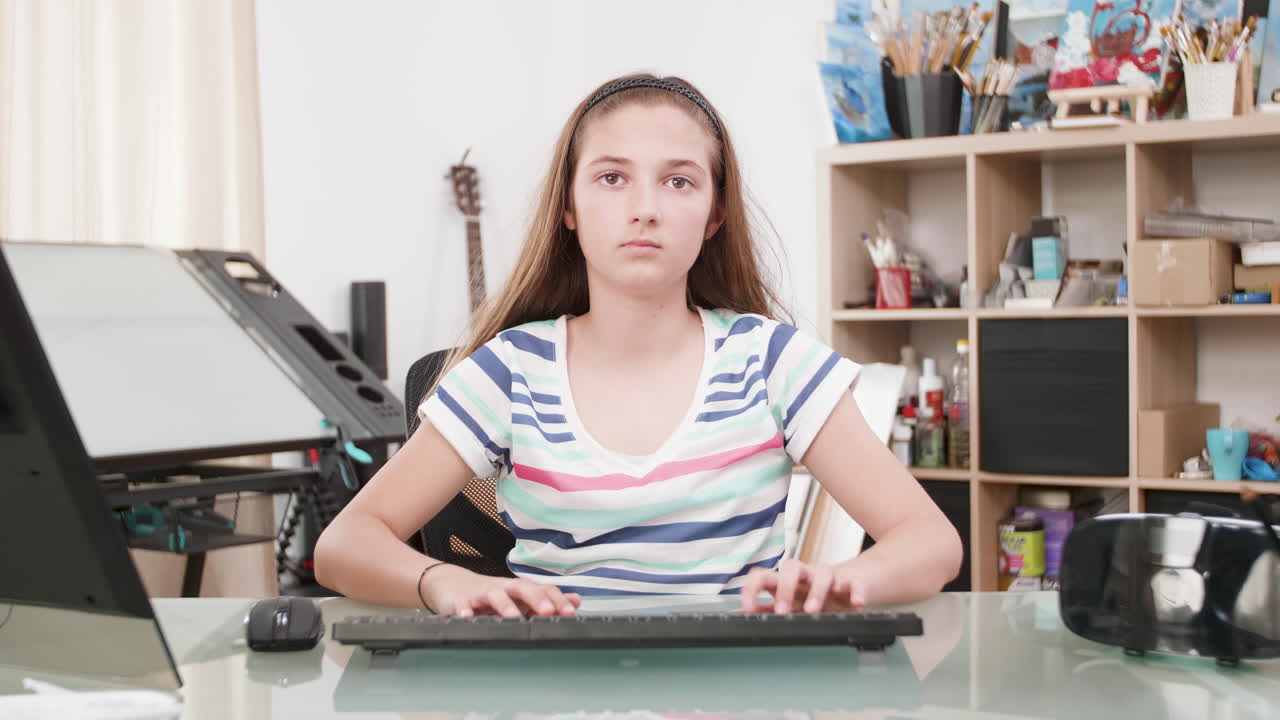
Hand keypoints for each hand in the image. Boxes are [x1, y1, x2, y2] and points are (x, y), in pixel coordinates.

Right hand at [421, 564, 580, 617]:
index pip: (542, 589)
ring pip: (494, 594)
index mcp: (519, 589)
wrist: (451, 585)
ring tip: (513, 616)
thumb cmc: (489, 594)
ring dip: (504, 605)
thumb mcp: (518, 596)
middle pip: (522, 587)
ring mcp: (481, 593)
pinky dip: (464, 610)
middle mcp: (503, 588)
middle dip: (536, 598)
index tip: (570, 612)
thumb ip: (546, 599)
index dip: (556, 600)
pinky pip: (462, 605)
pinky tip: (467, 616)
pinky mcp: (460, 601)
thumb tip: (575, 601)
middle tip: (547, 611)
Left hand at [739, 559, 866, 613]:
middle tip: (783, 611)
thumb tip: (743, 616)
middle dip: (785, 588)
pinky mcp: (850, 584)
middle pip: (792, 567)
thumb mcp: (789, 604)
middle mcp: (805, 576)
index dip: (751, 590)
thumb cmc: (813, 596)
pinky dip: (855, 591)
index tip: (747, 610)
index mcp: (785, 581)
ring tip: (812, 610)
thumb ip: (768, 610)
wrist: (848, 586)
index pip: (763, 575)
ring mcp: (828, 578)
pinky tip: (856, 603)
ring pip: (823, 571)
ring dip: (817, 590)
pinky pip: (853, 583)